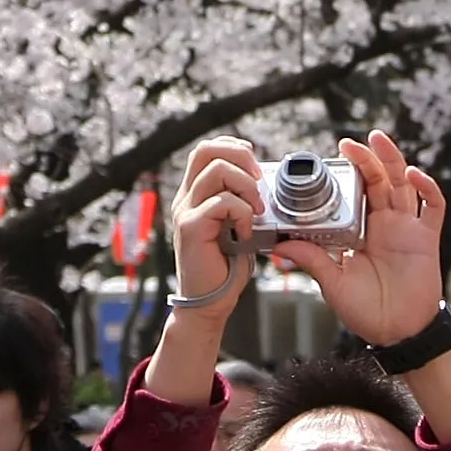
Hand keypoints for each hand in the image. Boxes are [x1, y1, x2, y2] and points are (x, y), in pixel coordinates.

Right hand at [169, 138, 262, 321]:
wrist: (208, 303)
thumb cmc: (225, 268)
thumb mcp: (235, 226)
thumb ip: (240, 203)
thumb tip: (264, 184)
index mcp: (195, 195)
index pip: (206, 150)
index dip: (232, 147)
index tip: (255, 164)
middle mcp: (186, 199)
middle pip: (206, 150)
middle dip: (241, 157)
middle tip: (259, 180)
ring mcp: (186, 212)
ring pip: (217, 171)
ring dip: (247, 186)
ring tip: (257, 209)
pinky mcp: (192, 228)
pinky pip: (222, 202)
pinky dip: (243, 214)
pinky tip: (246, 233)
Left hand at [272, 131, 446, 347]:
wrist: (397, 334)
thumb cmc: (366, 311)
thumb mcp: (333, 283)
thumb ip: (312, 260)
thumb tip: (281, 245)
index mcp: (361, 230)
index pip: (356, 192)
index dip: (348, 173)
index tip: (331, 159)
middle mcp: (385, 224)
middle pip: (379, 180)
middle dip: (367, 158)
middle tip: (349, 143)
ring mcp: (407, 228)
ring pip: (404, 184)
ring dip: (394, 160)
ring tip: (379, 141)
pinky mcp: (427, 238)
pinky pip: (434, 207)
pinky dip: (428, 188)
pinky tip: (415, 175)